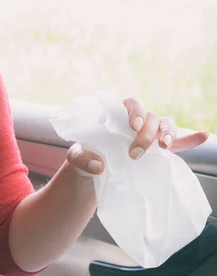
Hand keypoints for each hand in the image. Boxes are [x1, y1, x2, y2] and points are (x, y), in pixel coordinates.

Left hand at [67, 97, 209, 175]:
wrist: (92, 175)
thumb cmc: (84, 157)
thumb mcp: (75, 157)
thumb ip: (80, 158)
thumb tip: (98, 164)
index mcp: (118, 114)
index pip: (131, 104)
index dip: (135, 112)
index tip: (133, 126)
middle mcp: (137, 121)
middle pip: (150, 117)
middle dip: (147, 132)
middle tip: (135, 153)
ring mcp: (151, 134)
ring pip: (166, 125)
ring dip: (169, 134)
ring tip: (164, 147)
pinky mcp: (159, 151)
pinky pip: (179, 142)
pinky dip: (191, 139)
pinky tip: (203, 136)